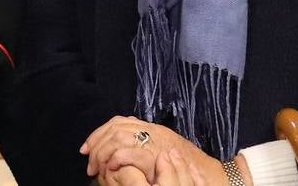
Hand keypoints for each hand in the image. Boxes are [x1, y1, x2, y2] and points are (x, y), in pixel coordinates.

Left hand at [81, 116, 225, 183]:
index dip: (98, 133)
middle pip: (114, 128)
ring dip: (103, 153)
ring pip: (118, 137)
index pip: (118, 122)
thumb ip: (145, 144)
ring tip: (96, 169)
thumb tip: (118, 149)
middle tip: (88, 161)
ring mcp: (155, 142)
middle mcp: (152, 131)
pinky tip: (110, 169)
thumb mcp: (164, 150)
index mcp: (152, 128)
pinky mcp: (157, 156)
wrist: (211, 176)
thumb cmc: (189, 168)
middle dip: (96, 143)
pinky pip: (130, 153)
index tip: (86, 147)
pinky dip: (116, 160)